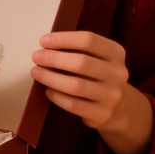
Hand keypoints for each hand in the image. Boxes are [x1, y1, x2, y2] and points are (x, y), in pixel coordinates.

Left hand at [30, 31, 152, 153]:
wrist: (118, 107)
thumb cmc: (97, 75)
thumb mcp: (96, 57)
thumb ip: (76, 49)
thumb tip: (45, 47)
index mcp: (116, 53)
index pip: (89, 40)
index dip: (64, 39)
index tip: (43, 41)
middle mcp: (117, 74)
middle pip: (82, 63)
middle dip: (54, 59)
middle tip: (36, 57)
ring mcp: (112, 96)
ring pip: (76, 86)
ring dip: (51, 77)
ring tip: (36, 72)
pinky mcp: (102, 114)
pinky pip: (74, 105)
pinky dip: (57, 96)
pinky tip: (48, 90)